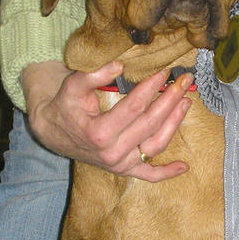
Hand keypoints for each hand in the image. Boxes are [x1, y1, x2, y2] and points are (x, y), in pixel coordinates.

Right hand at [22, 59, 192, 180]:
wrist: (52, 133)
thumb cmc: (64, 107)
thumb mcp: (73, 86)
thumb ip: (95, 74)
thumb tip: (120, 64)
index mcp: (100, 132)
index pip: (136, 105)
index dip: (153, 87)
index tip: (166, 71)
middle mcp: (113, 152)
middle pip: (151, 123)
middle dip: (170, 100)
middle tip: (184, 81)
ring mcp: (120, 164)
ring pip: (156, 145)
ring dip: (174, 124)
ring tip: (186, 102)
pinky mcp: (124, 171)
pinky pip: (149, 175)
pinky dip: (167, 173)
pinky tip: (184, 166)